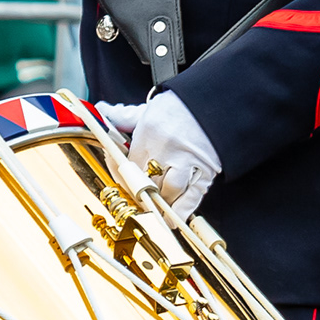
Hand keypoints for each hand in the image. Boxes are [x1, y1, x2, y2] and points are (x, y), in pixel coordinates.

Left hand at [118, 88, 221, 220]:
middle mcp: (166, 149)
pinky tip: (174, 218)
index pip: (128, 164)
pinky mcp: (206, 169)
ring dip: (159, 203)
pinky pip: (192, 196)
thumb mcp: (150, 108)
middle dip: (138, 192)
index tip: (120, 177)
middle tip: (136, 196)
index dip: (121, 175)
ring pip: (167, 192)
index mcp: (150, 132)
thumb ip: (125, 116)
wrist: (216, 101)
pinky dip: (182, 209)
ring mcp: (187, 161)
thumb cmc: (182, 105)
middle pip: (145, 182)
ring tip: (155, 207)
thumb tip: (103, 111)